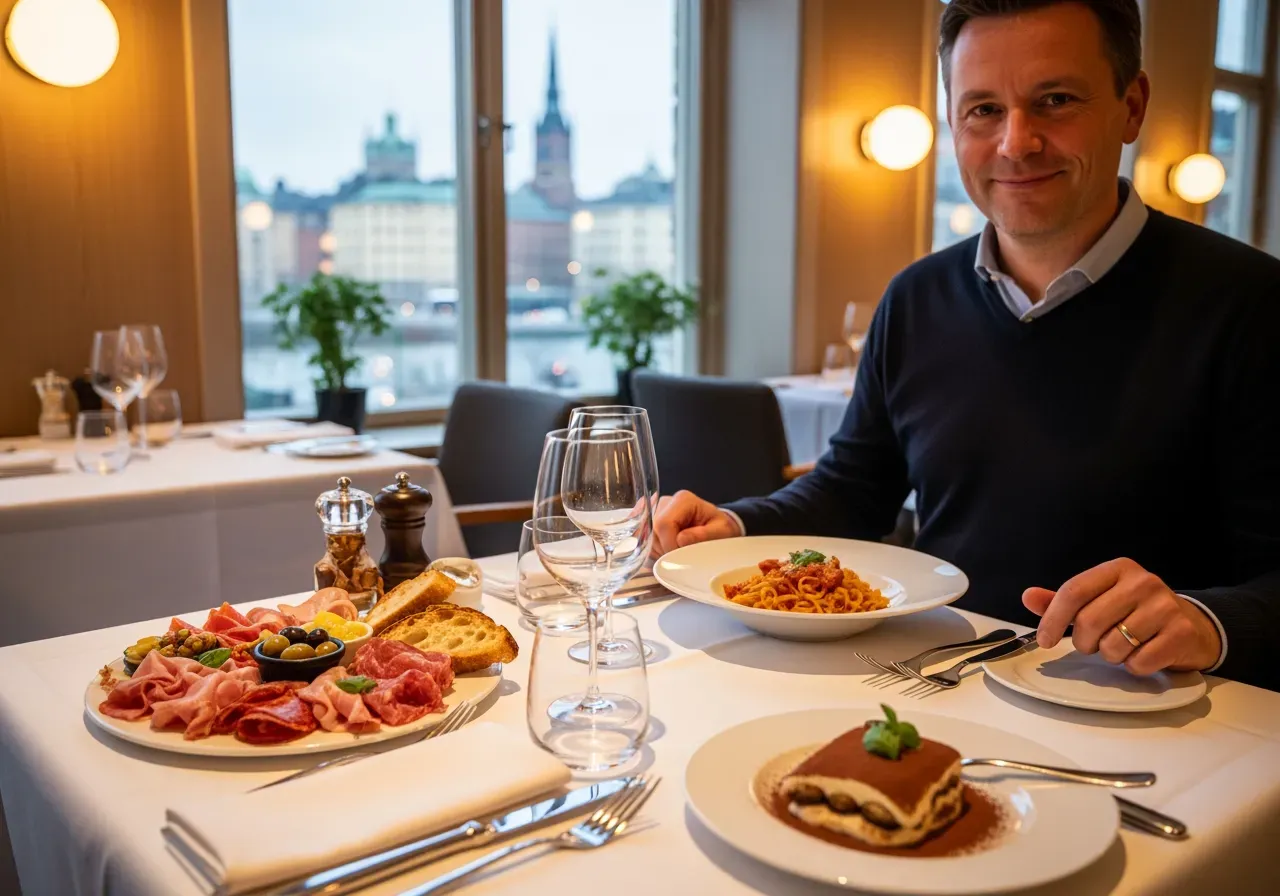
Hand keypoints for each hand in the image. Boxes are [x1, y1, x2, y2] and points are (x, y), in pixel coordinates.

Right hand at [652, 490, 741, 556]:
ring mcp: (654, 512)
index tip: (682, 557)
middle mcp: (664, 502)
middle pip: (652, 531)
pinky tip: (669, 551)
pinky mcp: (649, 523)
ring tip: (679, 552)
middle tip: (683, 556)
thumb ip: (703, 535)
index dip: (669, 544)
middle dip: (665, 549)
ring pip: (645, 538)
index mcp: (682, 500)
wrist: (716, 528)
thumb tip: (681, 539)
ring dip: (660, 552)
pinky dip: (654, 552)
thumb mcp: (721, 532)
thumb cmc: (720, 529)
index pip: (664, 524)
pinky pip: (642, 541)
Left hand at [1023, 558, 1221, 674]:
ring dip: (1110, 655)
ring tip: (1122, 646)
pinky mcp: (1181, 634)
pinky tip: (1143, 654)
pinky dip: (1134, 666)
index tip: (1045, 641)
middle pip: (1089, 620)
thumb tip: (1028, 597)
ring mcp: (1165, 607)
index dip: (1053, 619)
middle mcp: (1143, 582)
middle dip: (1084, 642)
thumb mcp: (1101, 599)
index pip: (1074, 591)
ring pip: (1113, 645)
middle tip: (1092, 645)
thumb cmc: (1136, 613)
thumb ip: (1064, 600)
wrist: (1193, 626)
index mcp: (1118, 569)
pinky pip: (1139, 662)